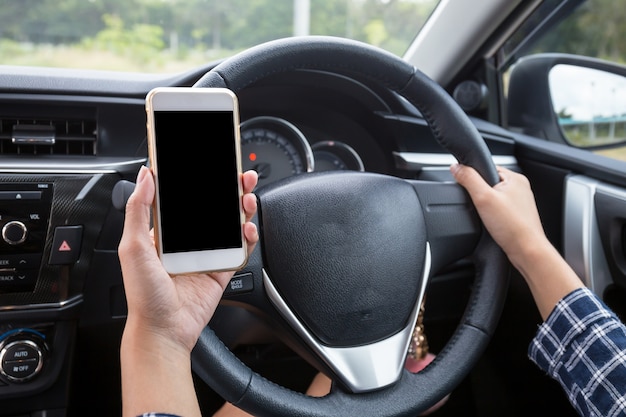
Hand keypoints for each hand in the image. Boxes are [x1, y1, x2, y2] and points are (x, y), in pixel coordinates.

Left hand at [118, 166, 258, 353]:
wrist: (164, 330)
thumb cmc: (144, 295)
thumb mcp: (133, 247)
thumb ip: (139, 210)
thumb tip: (145, 176)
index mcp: (164, 232)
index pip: (184, 198)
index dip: (198, 181)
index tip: (209, 166)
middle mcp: (186, 241)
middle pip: (212, 207)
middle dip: (228, 189)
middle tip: (239, 175)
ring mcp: (206, 255)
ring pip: (229, 224)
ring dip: (240, 207)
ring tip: (247, 197)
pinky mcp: (221, 270)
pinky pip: (239, 249)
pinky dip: (247, 236)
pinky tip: (247, 228)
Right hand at [450, 164, 547, 266]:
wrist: (527, 251)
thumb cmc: (513, 227)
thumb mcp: (483, 198)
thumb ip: (468, 179)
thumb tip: (456, 167)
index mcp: (515, 178)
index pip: (486, 168)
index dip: (474, 178)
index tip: (471, 191)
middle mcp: (520, 188)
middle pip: (488, 184)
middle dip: (480, 196)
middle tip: (482, 208)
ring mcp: (520, 203)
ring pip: (493, 199)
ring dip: (486, 207)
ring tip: (490, 218)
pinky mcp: (517, 216)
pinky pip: (498, 210)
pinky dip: (492, 217)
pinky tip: (494, 224)